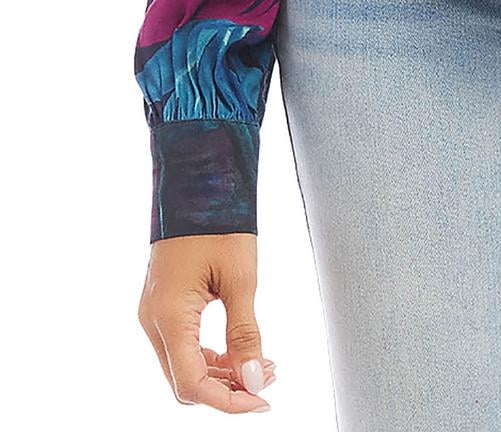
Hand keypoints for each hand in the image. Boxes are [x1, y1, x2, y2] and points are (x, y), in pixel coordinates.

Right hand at [139, 232, 277, 412]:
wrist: (198, 180)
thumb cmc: (219, 220)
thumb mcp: (242, 278)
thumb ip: (245, 334)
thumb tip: (252, 380)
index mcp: (169, 316)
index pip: (192, 385)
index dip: (229, 401)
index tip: (262, 400)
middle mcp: (153, 321)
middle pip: (185, 382)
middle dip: (228, 388)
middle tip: (268, 377)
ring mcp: (154, 313)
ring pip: (184, 366)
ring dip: (221, 372)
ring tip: (262, 362)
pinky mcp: (162, 304)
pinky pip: (182, 345)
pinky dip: (210, 355)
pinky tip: (240, 348)